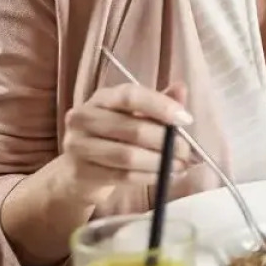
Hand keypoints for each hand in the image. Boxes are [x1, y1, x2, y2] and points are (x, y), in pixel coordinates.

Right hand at [54, 82, 194, 205]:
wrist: (80, 170)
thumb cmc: (114, 137)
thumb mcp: (136, 116)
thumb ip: (159, 103)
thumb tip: (181, 89)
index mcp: (102, 98)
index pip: (131, 95)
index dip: (161, 106)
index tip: (186, 119)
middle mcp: (84, 117)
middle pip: (133, 129)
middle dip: (166, 141)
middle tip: (186, 150)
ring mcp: (78, 145)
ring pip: (128, 155)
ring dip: (160, 162)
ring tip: (179, 165)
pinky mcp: (80, 172)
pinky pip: (122, 175)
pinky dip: (149, 176)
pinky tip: (164, 175)